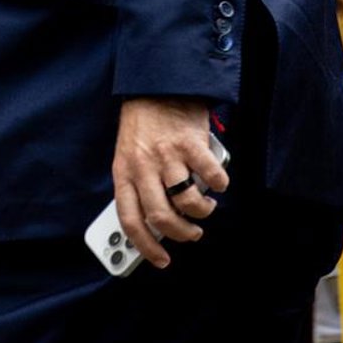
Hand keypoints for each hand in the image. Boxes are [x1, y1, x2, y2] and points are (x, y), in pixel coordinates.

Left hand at [111, 97, 226, 268]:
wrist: (158, 83)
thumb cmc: (143, 123)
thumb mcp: (128, 153)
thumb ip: (138, 183)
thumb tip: (156, 221)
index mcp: (124, 171)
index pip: (129, 219)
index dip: (145, 246)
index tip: (160, 259)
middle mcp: (144, 166)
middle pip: (163, 217)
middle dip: (182, 234)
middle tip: (191, 233)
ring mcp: (168, 155)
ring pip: (188, 202)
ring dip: (202, 212)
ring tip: (205, 207)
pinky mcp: (191, 143)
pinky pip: (211, 176)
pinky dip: (219, 185)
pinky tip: (218, 184)